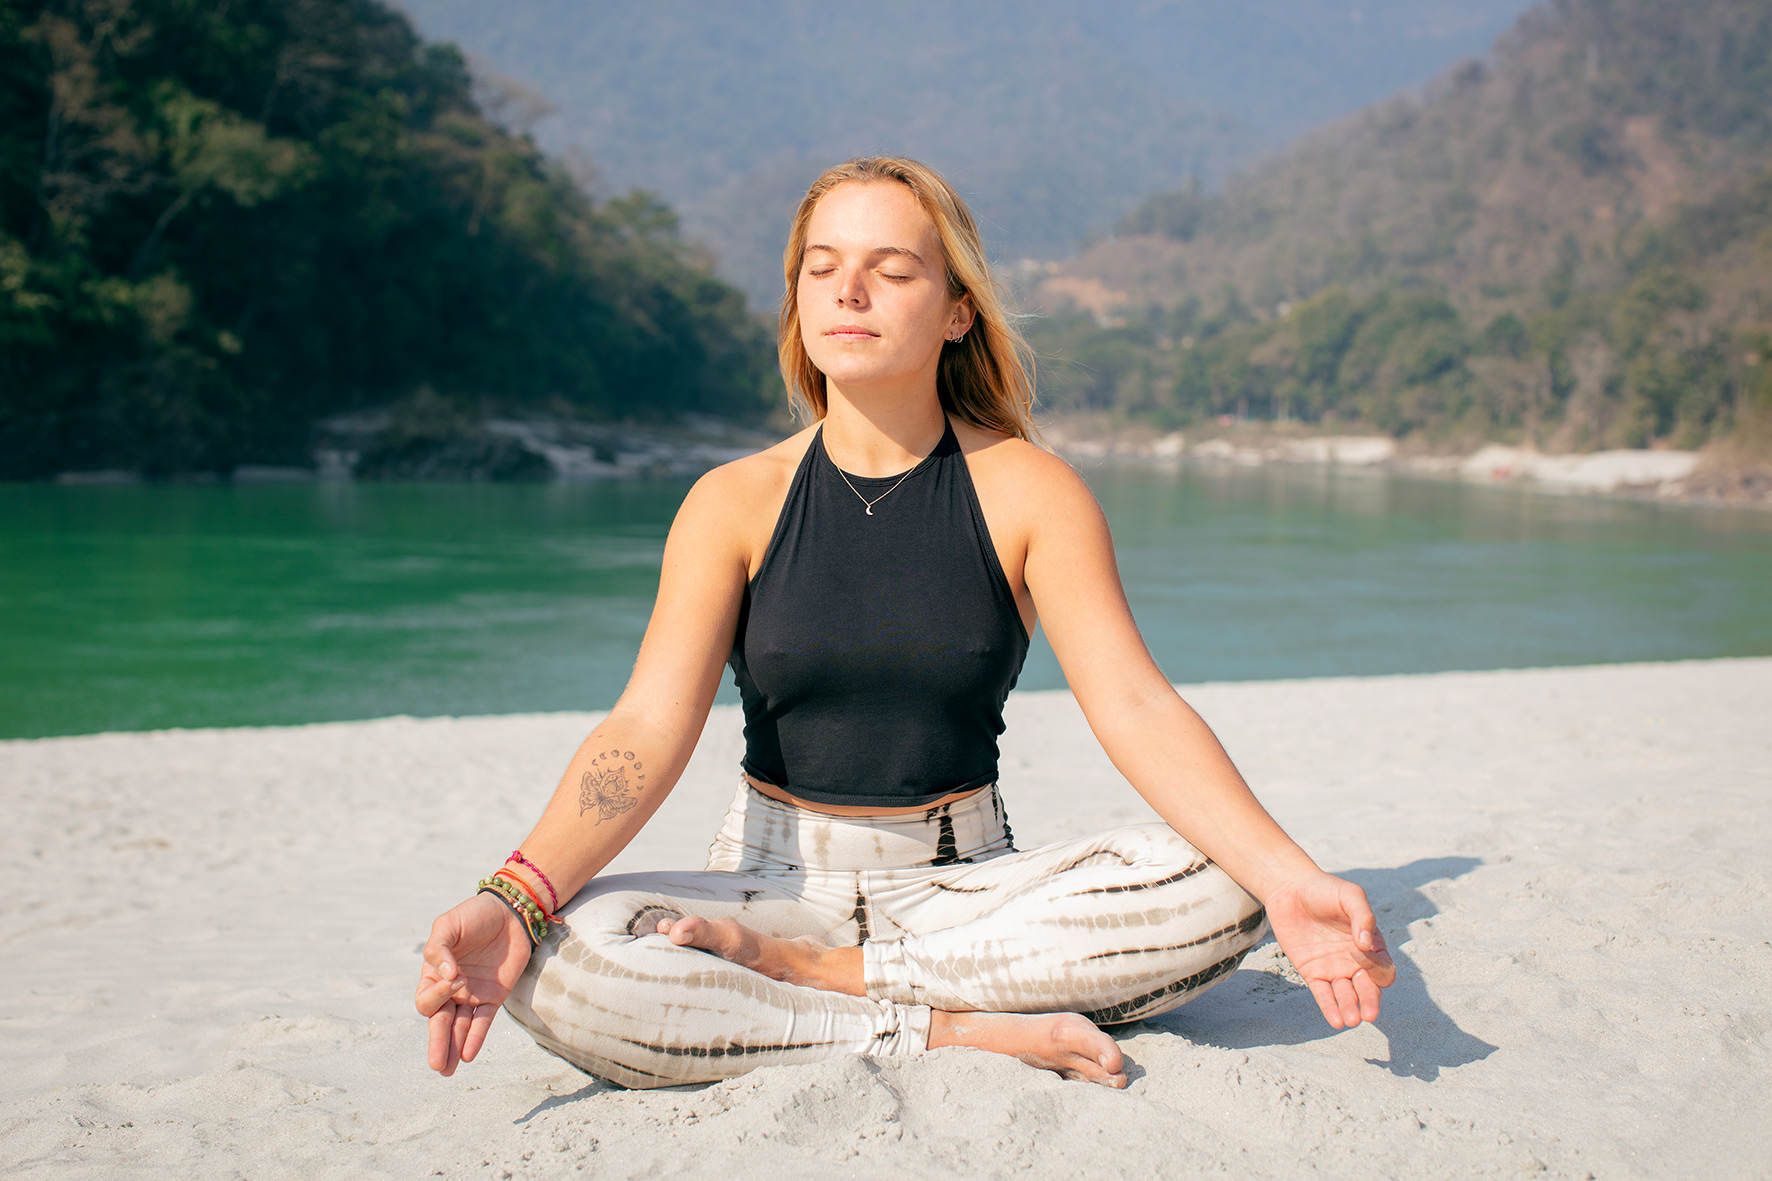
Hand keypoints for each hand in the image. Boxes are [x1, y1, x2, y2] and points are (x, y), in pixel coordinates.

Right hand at [415, 892, 534, 1075]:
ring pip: (459, 1028)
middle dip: (437, 1044)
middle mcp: (451, 989)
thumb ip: (439, 949)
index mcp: (433, 974)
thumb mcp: (448, 924)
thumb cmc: (474, 915)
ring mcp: (472, 994)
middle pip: (440, 1022)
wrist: (510, 911)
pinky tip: (469, 1054)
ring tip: (448, 1071)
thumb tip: (446, 976)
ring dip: (454, 1048)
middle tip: (436, 1065)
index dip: (438, 994)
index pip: (427, 999)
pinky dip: (476, 1038)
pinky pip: (482, 1022)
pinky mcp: (494, 996)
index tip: (456, 976)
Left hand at [1262, 871, 1395, 1029]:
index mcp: (1371, 946)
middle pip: (1369, 989)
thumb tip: (1365, 945)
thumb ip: (1363, 915)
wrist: (1290, 888)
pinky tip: (1335, 1021)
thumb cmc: (1325, 890)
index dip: (1373, 965)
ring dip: (1350, 1009)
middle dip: (1370, 1002)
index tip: (1355, 950)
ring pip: (1347, 996)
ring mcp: (1334, 968)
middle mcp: (1355, 961)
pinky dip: (1330, 1008)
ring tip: (1351, 1020)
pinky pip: (1323, 995)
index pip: (1382, 968)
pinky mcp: (1312, 972)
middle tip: (1369, 1014)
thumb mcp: (1350, 895)